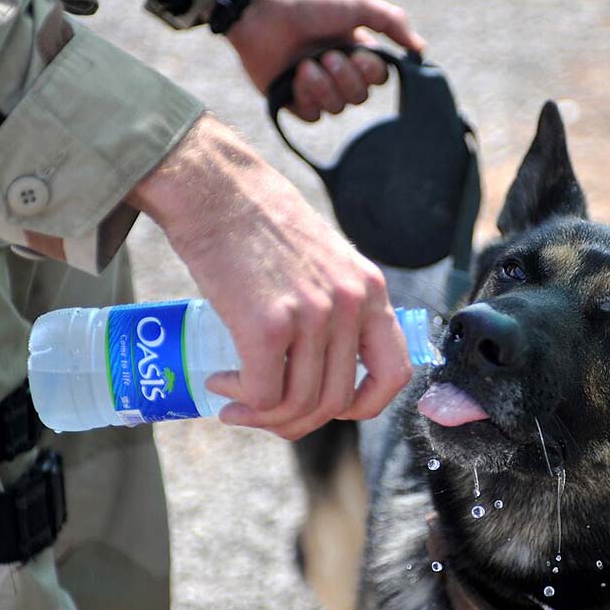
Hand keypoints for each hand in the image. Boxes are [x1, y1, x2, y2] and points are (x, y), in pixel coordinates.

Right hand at [127, 114, 412, 439]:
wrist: (214, 188)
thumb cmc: (258, 223)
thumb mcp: (323, 260)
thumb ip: (335, 304)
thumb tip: (323, 363)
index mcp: (370, 289)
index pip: (394, 373)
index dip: (365, 406)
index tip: (332, 410)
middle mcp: (351, 304)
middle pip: (336, 401)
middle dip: (297, 421)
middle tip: (263, 412)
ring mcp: (312, 315)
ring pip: (299, 404)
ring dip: (263, 417)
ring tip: (235, 402)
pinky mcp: (268, 323)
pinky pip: (264, 394)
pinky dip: (241, 402)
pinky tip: (220, 385)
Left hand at [227, 0, 424, 120]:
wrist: (262, 14)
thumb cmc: (308, 5)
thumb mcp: (357, 6)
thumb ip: (392, 23)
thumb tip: (420, 50)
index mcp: (355, 52)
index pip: (378, 80)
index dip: (371, 73)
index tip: (359, 54)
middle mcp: (338, 72)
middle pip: (359, 98)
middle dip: (345, 78)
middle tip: (326, 55)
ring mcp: (315, 88)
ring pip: (337, 109)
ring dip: (322, 85)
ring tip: (305, 64)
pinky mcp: (293, 101)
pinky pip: (313, 116)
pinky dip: (306, 96)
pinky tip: (295, 76)